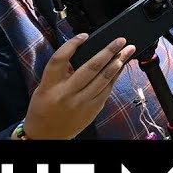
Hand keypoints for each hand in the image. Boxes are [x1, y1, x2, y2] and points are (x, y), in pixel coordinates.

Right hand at [20, 34, 135, 138]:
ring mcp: (81, 102)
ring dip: (119, 62)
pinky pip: (107, 89)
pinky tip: (121, 66)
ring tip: (128, 50)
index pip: (60, 59)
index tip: (84, 36)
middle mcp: (66, 93)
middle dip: (108, 51)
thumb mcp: (44, 87)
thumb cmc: (44, 109)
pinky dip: (116, 75)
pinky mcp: (93, 109)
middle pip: (90, 67)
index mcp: (49, 85)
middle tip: (120, 40)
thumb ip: (61, 72)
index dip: (72, 45)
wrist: (46, 136)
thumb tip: (83, 53)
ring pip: (104, 78)